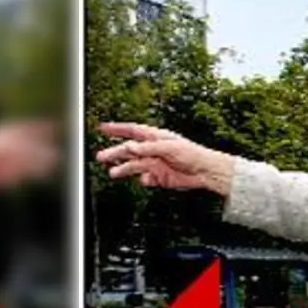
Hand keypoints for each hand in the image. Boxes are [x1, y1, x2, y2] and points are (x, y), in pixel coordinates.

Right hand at [95, 122, 234, 194]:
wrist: (207, 172)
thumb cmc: (193, 154)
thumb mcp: (170, 147)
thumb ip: (149, 148)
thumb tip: (130, 147)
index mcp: (155, 137)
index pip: (132, 131)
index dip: (116, 129)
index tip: (102, 128)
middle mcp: (153, 150)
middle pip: (128, 150)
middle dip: (114, 152)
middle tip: (100, 157)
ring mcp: (155, 164)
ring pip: (134, 166)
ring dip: (123, 169)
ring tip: (113, 173)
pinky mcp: (160, 177)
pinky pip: (146, 179)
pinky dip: (143, 180)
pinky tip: (145, 180)